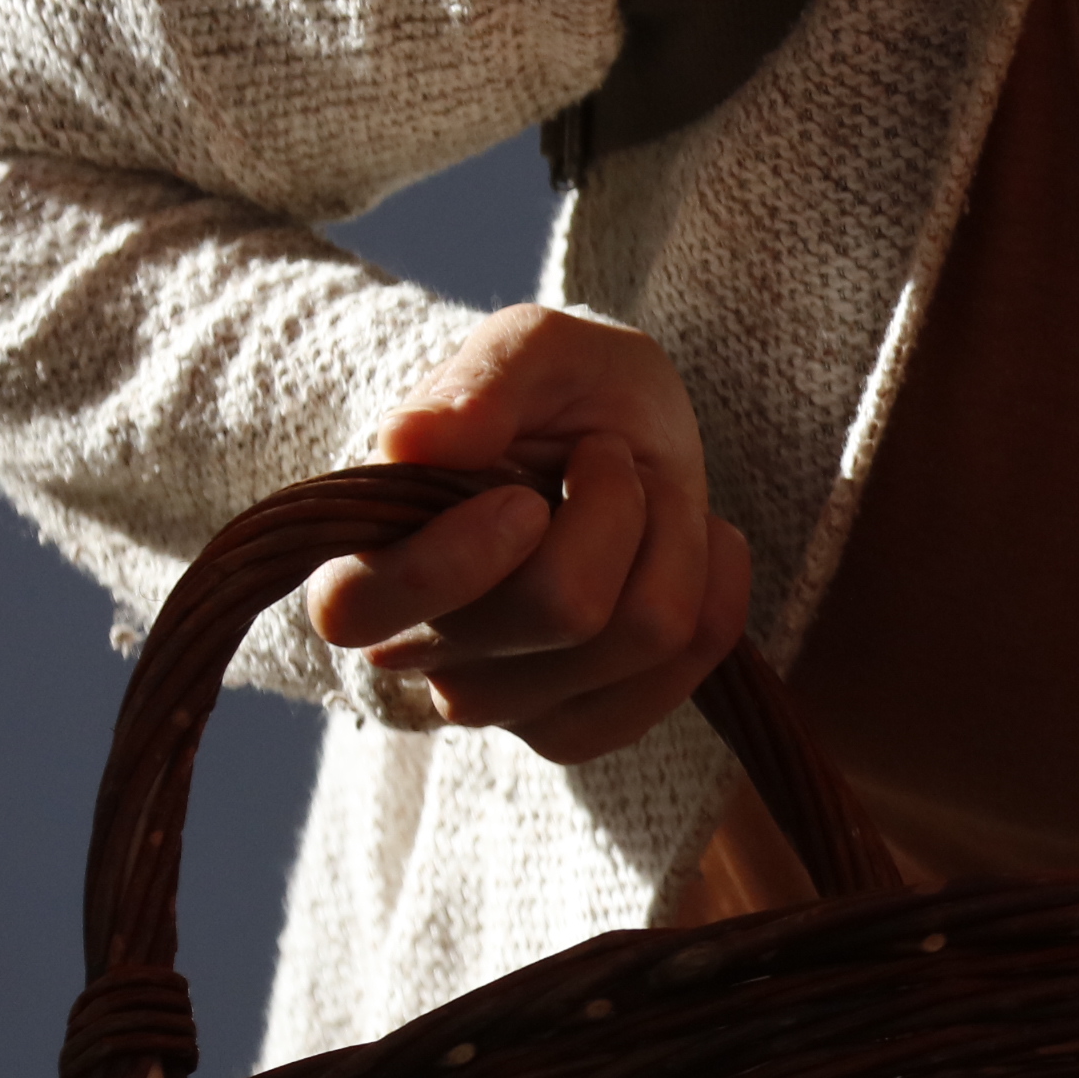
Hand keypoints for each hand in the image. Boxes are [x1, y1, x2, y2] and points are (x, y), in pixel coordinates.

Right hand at [298, 305, 753, 762]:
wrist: (613, 434)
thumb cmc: (549, 394)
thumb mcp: (527, 350)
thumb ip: (475, 386)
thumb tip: (406, 441)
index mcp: (360, 568)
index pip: (361, 610)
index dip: (461, 555)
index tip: (523, 492)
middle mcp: (419, 655)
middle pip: (563, 608)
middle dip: (615, 503)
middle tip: (599, 457)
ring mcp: (506, 705)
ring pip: (647, 630)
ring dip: (673, 533)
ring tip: (635, 496)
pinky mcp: (586, 727)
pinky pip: (695, 655)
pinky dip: (717, 576)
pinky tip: (684, 539)